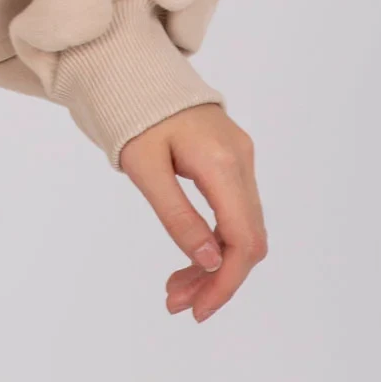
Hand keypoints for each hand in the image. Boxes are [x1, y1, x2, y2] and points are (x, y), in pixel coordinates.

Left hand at [118, 101, 265, 321]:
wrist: (135, 71)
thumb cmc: (133, 113)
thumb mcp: (144, 168)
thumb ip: (177, 215)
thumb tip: (209, 263)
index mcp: (223, 161)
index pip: (242, 239)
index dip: (225, 282)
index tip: (196, 310)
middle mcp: (242, 161)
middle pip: (248, 240)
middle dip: (216, 280)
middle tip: (177, 304)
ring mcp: (242, 159)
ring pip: (242, 229)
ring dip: (214, 265)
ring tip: (175, 288)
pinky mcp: (233, 161)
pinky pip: (234, 212)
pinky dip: (214, 240)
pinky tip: (191, 259)